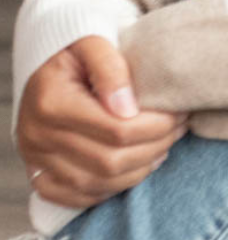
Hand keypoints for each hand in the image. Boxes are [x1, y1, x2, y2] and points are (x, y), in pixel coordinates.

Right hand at [15, 36, 190, 211]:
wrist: (48, 71)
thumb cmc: (76, 53)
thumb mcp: (92, 42)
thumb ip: (110, 68)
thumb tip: (128, 107)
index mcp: (50, 103)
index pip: (117, 130)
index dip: (157, 126)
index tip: (178, 112)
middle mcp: (37, 137)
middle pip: (111, 161)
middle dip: (155, 147)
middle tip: (178, 128)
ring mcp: (37, 162)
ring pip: (101, 183)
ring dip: (141, 168)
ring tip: (164, 145)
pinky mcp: (42, 179)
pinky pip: (84, 196)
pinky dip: (117, 185)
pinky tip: (138, 165)